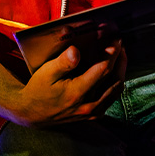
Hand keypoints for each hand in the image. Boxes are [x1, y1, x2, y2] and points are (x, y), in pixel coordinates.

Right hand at [7, 41, 125, 125]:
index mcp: (77, 92)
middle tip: (120, 44)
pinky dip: (115, 83)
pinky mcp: (93, 114)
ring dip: (121, 71)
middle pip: (114, 79)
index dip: (111, 54)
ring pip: (116, 89)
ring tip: (120, 56)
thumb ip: (63, 62)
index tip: (115, 41)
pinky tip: (113, 73)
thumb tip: (76, 50)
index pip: (102, 70)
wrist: (33, 113)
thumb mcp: (46, 73)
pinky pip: (111, 98)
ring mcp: (92, 111)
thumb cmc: (39, 89)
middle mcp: (88, 104)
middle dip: (120, 60)